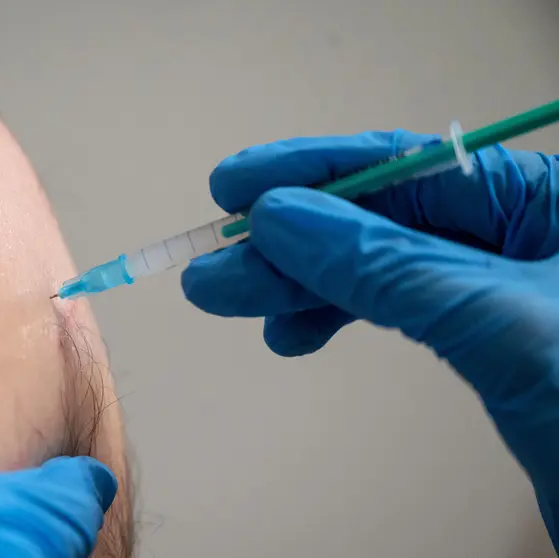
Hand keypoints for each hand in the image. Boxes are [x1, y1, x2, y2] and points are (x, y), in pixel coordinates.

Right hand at [182, 131, 558, 546]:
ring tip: (232, 301)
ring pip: (374, 270)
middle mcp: (521, 233)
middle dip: (288, 245)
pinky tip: (293, 332)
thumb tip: (285, 219)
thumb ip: (385, 266)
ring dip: (297, 287)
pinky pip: (391, 310)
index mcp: (547, 199)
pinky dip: (335, 320)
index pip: (408, 165)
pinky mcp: (483, 340)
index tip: (237, 186)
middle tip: (215, 267)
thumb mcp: (497, 320)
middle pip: (378, 222)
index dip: (311, 171)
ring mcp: (497, 287)